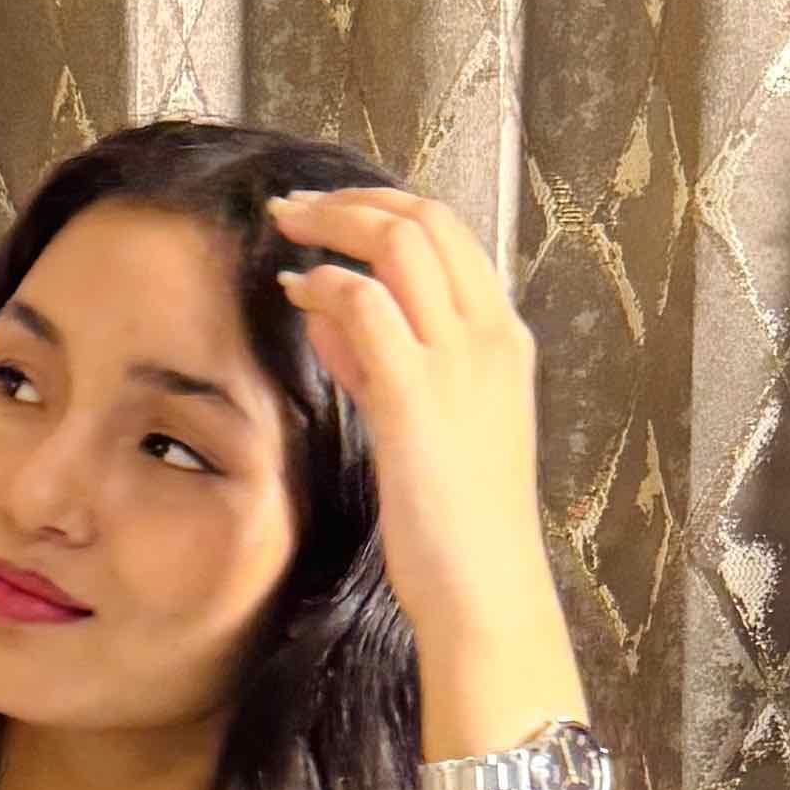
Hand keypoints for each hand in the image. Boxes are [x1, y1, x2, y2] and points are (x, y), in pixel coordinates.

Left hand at [264, 178, 567, 705]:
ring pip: (399, 241)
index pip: (450, 234)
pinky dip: (327, 286)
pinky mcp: (415, 395)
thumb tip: (326, 310)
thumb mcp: (423, 427)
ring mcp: (458, 361)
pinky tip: (296, 297)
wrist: (484, 590)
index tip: (333, 212)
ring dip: (332, 224)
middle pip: (426, 217)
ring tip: (285, 230)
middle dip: (352, 199)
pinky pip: (367, 304)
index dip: (386, 206)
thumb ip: (379, 363)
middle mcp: (489, 336)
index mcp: (503, 340)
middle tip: (294, 208)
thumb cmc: (456, 524)